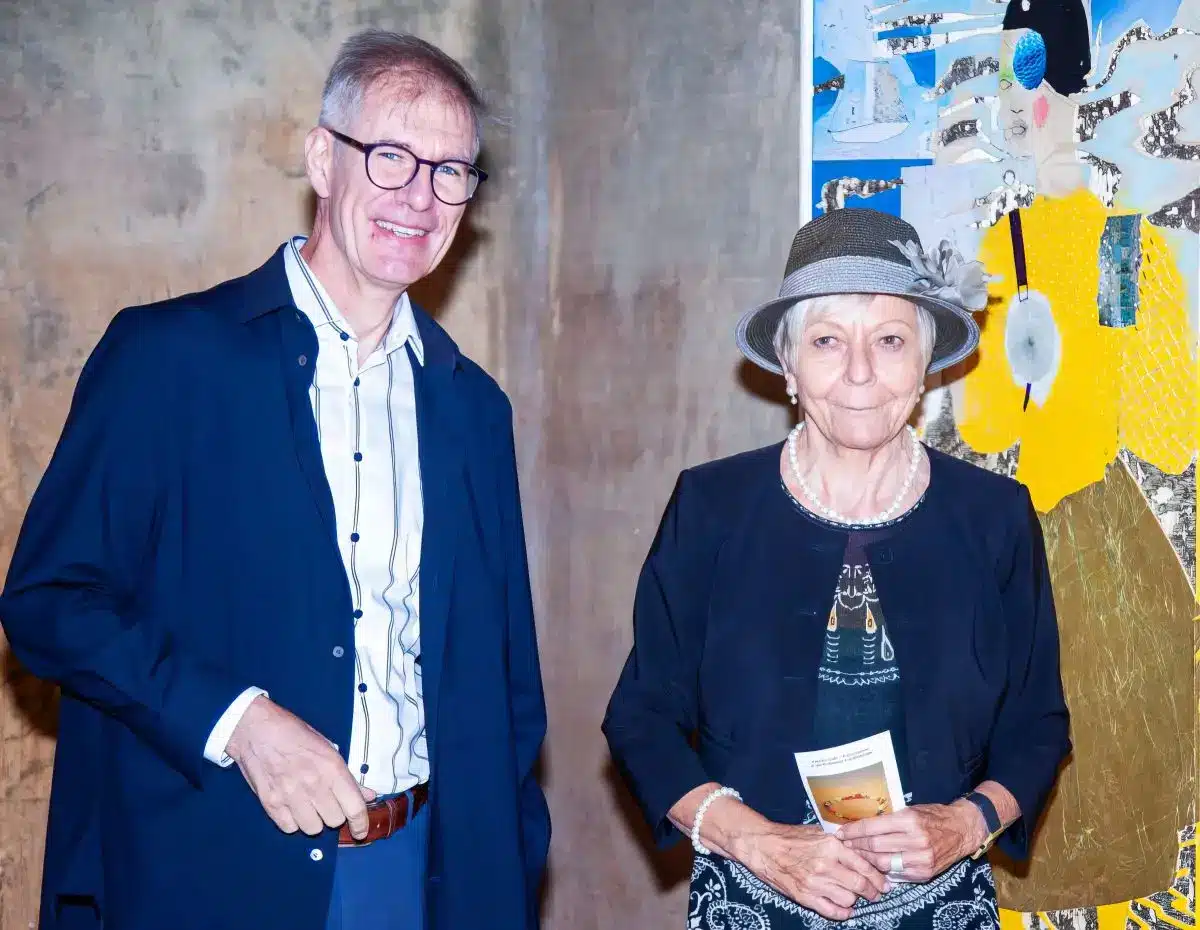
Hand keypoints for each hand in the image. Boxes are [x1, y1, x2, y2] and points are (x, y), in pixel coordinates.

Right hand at [226, 695, 375, 837]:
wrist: (256, 729)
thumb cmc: (295, 734)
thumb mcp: (328, 748)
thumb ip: (348, 776)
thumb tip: (369, 795)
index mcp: (332, 767)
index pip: (354, 807)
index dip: (361, 823)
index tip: (361, 830)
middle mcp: (313, 784)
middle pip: (334, 821)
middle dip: (335, 815)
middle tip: (327, 802)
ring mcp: (290, 795)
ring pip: (313, 829)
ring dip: (314, 821)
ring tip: (309, 805)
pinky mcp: (270, 803)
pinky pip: (289, 828)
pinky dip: (293, 822)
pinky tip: (292, 807)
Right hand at [730, 822, 889, 920]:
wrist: (762, 846)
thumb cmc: (789, 837)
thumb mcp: (817, 832)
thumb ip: (839, 842)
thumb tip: (861, 850)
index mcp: (831, 846)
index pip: (864, 866)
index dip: (878, 878)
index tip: (885, 883)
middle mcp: (826, 865)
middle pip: (860, 886)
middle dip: (872, 892)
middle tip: (876, 894)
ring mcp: (815, 883)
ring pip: (849, 899)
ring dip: (854, 899)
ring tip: (854, 896)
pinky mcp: (805, 897)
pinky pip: (832, 911)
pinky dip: (842, 913)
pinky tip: (845, 909)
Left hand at [836, 802, 985, 882]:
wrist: (962, 830)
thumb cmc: (933, 816)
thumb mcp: (911, 810)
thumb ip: (889, 819)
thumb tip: (861, 826)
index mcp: (909, 820)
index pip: (872, 827)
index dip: (853, 831)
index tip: (840, 833)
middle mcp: (915, 840)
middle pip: (875, 846)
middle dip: (855, 846)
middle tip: (843, 845)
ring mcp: (920, 859)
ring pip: (883, 863)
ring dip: (865, 860)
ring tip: (855, 855)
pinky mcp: (924, 873)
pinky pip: (896, 874)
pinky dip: (883, 869)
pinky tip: (873, 865)